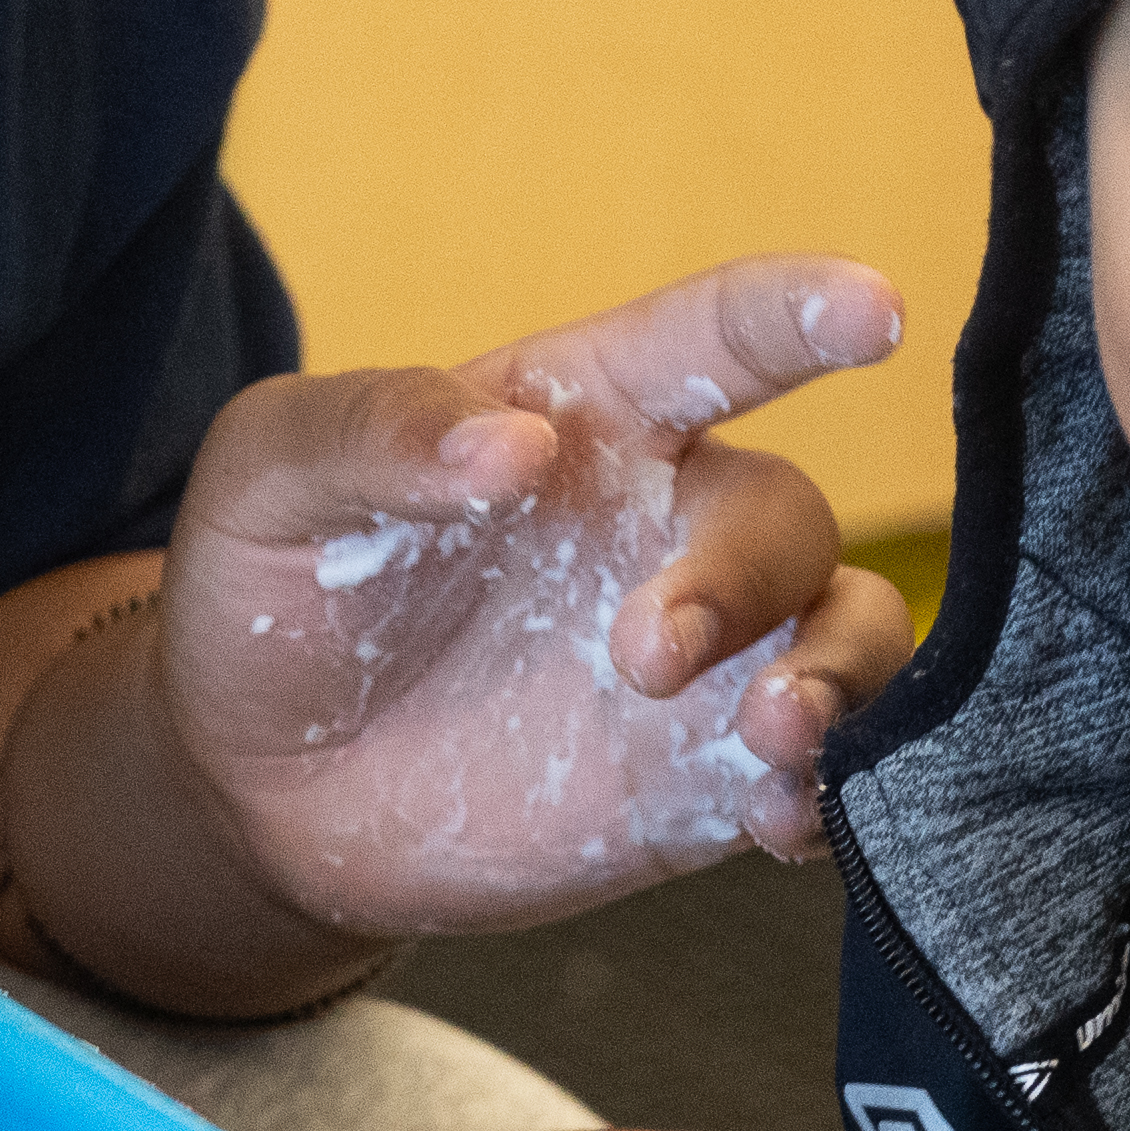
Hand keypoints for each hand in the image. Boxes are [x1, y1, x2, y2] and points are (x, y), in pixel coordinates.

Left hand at [161, 255, 921, 938]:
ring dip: (839, 675)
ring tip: (774, 736)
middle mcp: (670, 524)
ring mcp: (708, 658)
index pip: (715, 338)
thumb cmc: (270, 591)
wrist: (257, 791)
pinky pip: (825, 774)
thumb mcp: (269, 478)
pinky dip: (832, 795)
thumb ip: (375, 432)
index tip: (872, 309)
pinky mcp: (706, 781)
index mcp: (586, 415)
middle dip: (745, 577)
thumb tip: (516, 444)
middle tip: (643, 656)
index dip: (801, 311)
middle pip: (786, 514)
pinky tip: (779, 821)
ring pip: (852, 630)